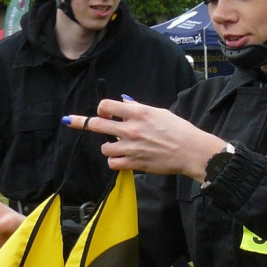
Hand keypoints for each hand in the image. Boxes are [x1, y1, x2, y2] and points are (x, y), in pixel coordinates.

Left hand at [64, 98, 224, 181]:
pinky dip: (115, 161)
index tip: (103, 112)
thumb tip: (124, 103)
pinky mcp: (135, 163)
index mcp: (138, 113)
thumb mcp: (160, 112)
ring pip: (104, 148)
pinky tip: (123, 158)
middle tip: (75, 122)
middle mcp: (132, 129)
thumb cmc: (179, 130)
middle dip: (83, 123)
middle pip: (96, 125)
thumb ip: (138, 108)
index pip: (106, 105)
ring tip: (118, 147)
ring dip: (108, 147)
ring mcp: (132, 147)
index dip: (101, 108)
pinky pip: (113, 163)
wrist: (191, 151)